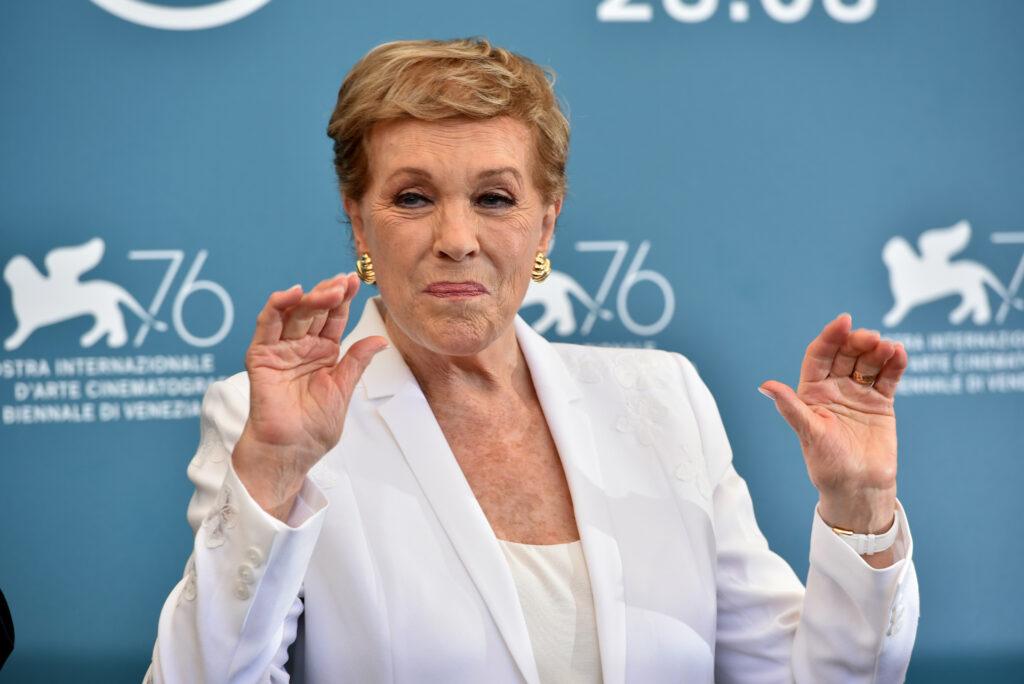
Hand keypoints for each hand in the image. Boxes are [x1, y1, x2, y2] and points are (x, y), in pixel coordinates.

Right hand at [233, 272, 386, 519]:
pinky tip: (292, 293)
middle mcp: (302, 348)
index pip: (334, 319)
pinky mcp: (261, 356)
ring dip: (311, 297)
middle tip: (345, 283)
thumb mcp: (342, 390)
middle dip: (330, 294)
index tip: (356, 282)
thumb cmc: (314, 429)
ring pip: (294, 313)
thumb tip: (380, 340)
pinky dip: (277, 306)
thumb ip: (356, 362)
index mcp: (324, 354)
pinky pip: (266, 325)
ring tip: (329, 289)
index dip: (344, 300)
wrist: (291, 451)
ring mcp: (280, 350)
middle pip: (315, 311)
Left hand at [759, 313, 907, 534]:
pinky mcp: (880, 402)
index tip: (843, 321)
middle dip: (858, 342)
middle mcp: (834, 388)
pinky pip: (887, 378)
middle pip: (846, 355)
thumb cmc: (827, 463)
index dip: (830, 337)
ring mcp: (858, 393)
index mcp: (811, 392)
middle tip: (871, 338)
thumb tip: (765, 385)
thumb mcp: (809, 432)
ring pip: (868, 363)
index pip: (819, 356)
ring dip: (878, 351)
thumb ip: (791, 407)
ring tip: (888, 348)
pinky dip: (894, 365)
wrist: (858, 487)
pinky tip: (899, 354)